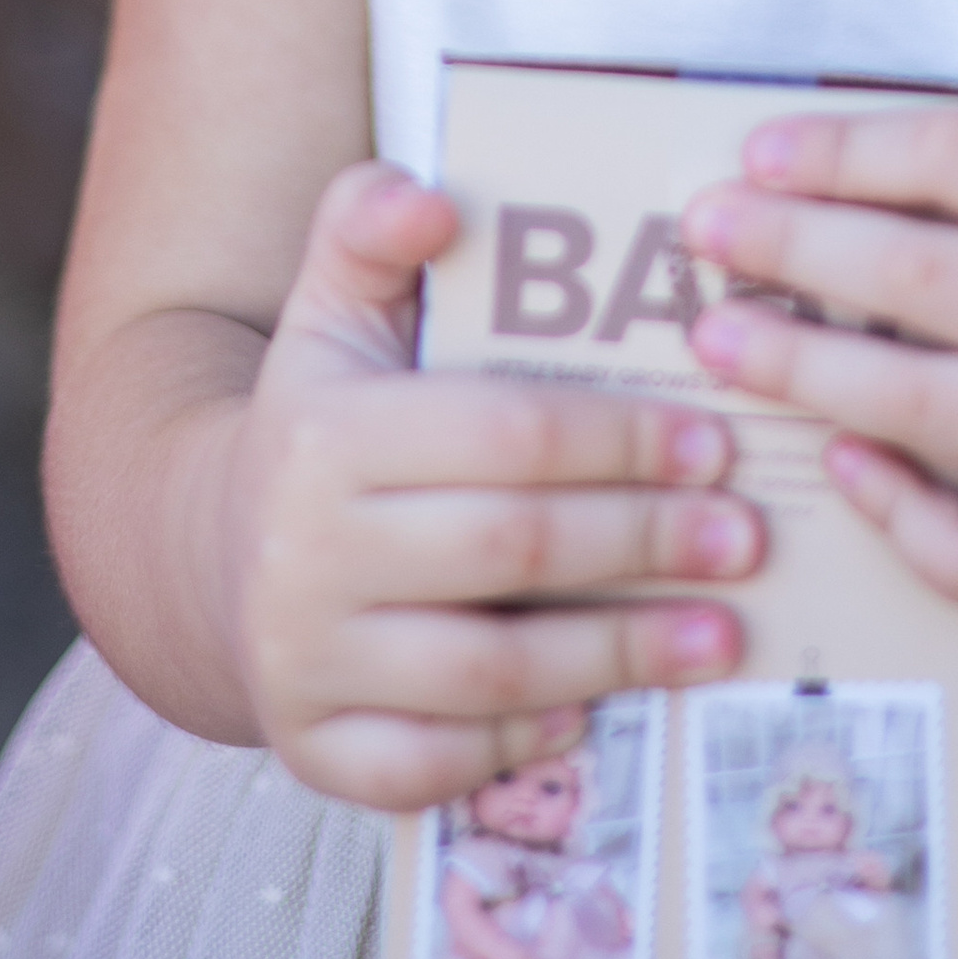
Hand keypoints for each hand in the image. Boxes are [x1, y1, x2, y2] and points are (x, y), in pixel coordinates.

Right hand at [222, 161, 762, 808]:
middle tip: (745, 540)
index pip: (506, 435)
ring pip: (488, 669)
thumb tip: (434, 196)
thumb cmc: (323, 422)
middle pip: (514, 550)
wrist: (212, 553)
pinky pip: (432, 762)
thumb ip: (370, 228)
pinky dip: (518, 743)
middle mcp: (305, 554)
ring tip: (720, 634)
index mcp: (327, 436)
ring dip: (619, 654)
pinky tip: (594, 712)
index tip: (715, 444)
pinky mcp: (314, 749)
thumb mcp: (331, 311)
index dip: (621, 441)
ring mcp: (305, 662)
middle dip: (646, 543)